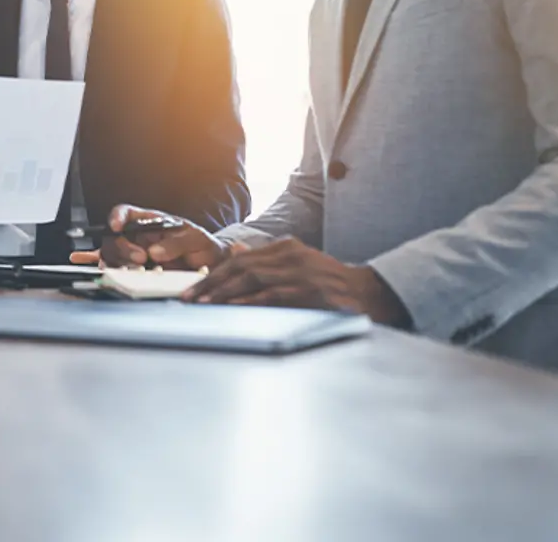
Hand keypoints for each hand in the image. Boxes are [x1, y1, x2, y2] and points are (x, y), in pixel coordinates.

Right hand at [69, 205, 224, 269]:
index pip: (126, 212)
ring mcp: (134, 253)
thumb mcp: (195, 239)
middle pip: (114, 237)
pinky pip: (113, 266)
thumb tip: (155, 251)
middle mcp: (137, 236)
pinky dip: (99, 265)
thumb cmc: (202, 246)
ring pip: (111, 254)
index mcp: (149, 221)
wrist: (211, 265)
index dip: (118, 217)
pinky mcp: (135, 271)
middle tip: (142, 258)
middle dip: (124, 248)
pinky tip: (86, 262)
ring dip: (120, 262)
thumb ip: (176, 243)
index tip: (116, 226)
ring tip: (138, 270)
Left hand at [179, 237, 407, 324]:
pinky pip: (274, 296)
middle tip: (187, 299)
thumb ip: (265, 260)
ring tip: (202, 304)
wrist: (370, 294)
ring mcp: (302, 272)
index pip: (239, 259)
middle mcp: (291, 256)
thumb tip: (234, 252)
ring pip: (252, 280)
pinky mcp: (311, 291)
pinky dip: (250, 302)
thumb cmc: (330, 284)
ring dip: (223, 293)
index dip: (212, 274)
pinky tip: (233, 309)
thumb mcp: (297, 265)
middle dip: (210, 284)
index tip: (191, 289)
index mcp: (285, 248)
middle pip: (240, 267)